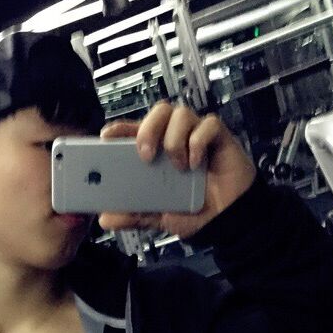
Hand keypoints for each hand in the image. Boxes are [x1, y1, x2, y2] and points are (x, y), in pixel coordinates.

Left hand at [98, 101, 256, 238]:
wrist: (226, 221)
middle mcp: (176, 138)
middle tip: (145, 155)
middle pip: (159, 112)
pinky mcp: (220, 138)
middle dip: (147, 128)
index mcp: (158, 152)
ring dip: (174, 138)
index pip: (136, 130)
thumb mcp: (157, 217)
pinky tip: (197, 163)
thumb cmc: (194, 212)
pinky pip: (209, 124)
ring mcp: (198, 136)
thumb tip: (106, 219)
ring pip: (181, 113)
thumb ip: (133, 215)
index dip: (121, 127)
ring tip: (178, 165)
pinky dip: (199, 142)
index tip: (107, 135)